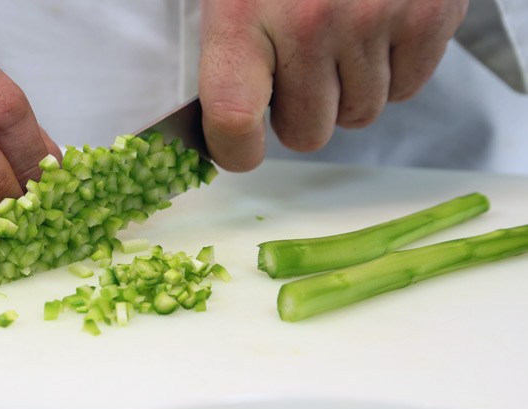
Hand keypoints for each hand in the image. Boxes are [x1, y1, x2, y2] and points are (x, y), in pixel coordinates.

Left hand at [199, 0, 468, 170]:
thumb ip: (228, 53)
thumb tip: (222, 126)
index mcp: (244, 13)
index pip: (233, 119)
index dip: (235, 150)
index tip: (240, 151)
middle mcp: (310, 22)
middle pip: (306, 132)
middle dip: (300, 112)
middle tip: (299, 70)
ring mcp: (375, 19)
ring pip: (359, 115)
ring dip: (347, 91)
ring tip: (340, 39)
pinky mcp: (430, 15)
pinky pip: (407, 89)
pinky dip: (392, 71)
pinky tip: (376, 31)